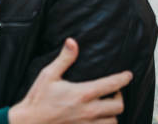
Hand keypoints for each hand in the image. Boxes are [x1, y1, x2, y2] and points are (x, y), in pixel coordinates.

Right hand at [8, 38, 131, 123]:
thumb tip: (72, 42)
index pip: (111, 85)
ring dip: (112, 114)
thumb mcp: (48, 74)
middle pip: (118, 106)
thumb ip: (64, 59)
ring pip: (113, 122)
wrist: (29, 122)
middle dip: (119, 97)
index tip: (128, 75)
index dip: (123, 78)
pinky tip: (99, 119)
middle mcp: (89, 111)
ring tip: (106, 107)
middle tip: (113, 92)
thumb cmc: (38, 98)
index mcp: (83, 93)